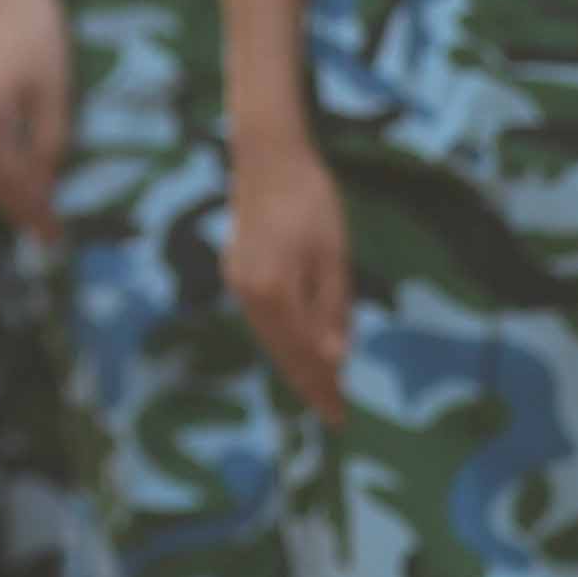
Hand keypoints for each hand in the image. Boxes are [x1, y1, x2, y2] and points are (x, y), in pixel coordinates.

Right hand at [0, 0, 72, 241]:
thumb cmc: (35, 28)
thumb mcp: (54, 88)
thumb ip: (49, 139)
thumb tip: (46, 181)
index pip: (12, 179)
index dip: (35, 208)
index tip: (56, 234)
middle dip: (14, 208)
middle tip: (43, 234)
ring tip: (25, 210)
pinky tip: (4, 170)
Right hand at [225, 119, 353, 413]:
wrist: (268, 159)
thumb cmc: (312, 201)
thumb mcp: (334, 256)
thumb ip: (333, 310)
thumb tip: (336, 360)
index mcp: (275, 292)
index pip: (305, 353)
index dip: (324, 386)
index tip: (340, 417)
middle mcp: (249, 295)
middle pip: (283, 353)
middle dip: (309, 384)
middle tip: (334, 414)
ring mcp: (238, 286)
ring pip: (270, 341)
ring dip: (295, 366)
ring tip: (321, 390)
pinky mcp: (237, 275)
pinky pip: (263, 323)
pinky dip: (283, 342)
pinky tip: (300, 351)